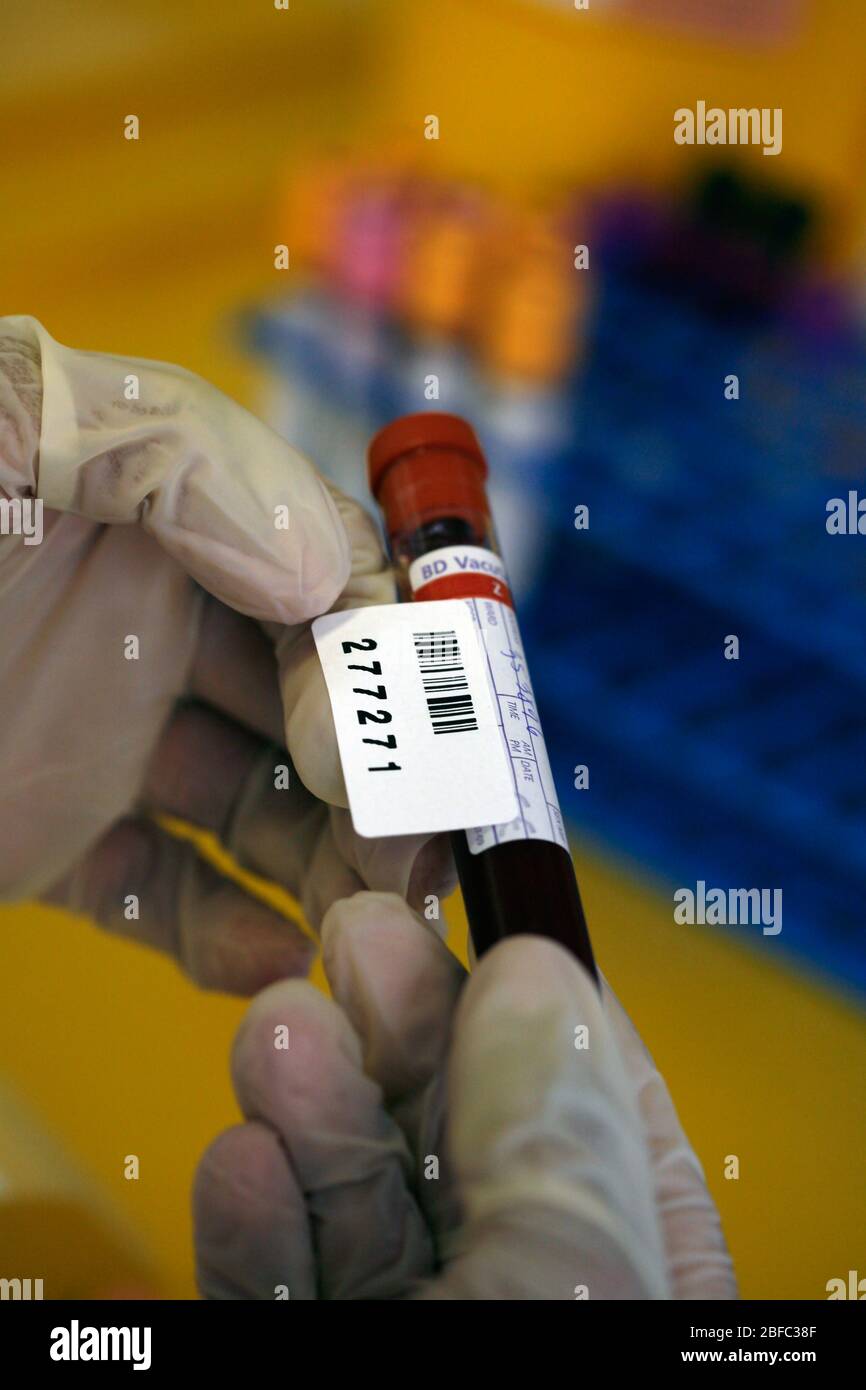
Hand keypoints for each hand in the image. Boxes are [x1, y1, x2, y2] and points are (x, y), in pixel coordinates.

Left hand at [0, 318, 452, 992]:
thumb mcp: (11, 429)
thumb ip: (172, 457)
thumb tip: (322, 568)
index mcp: (162, 507)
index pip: (326, 572)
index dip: (387, 650)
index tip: (398, 739)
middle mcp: (149, 620)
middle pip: (314, 705)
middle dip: (379, 780)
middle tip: (416, 864)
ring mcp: (101, 735)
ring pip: (257, 810)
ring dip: (326, 866)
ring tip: (363, 928)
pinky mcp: (46, 836)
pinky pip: (158, 892)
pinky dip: (221, 936)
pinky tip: (264, 961)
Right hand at [193, 892, 736, 1298]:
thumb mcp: (571, 1270)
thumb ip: (553, 1121)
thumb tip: (535, 966)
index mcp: (633, 1259)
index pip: (591, 1096)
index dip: (531, 988)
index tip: (478, 896)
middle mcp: (521, 1281)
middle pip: (453, 1122)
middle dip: (398, 1024)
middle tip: (353, 928)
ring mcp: (410, 1313)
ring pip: (352, 1186)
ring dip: (311, 1101)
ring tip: (279, 1028)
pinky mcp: (302, 1345)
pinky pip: (274, 1271)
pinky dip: (253, 1220)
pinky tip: (243, 1159)